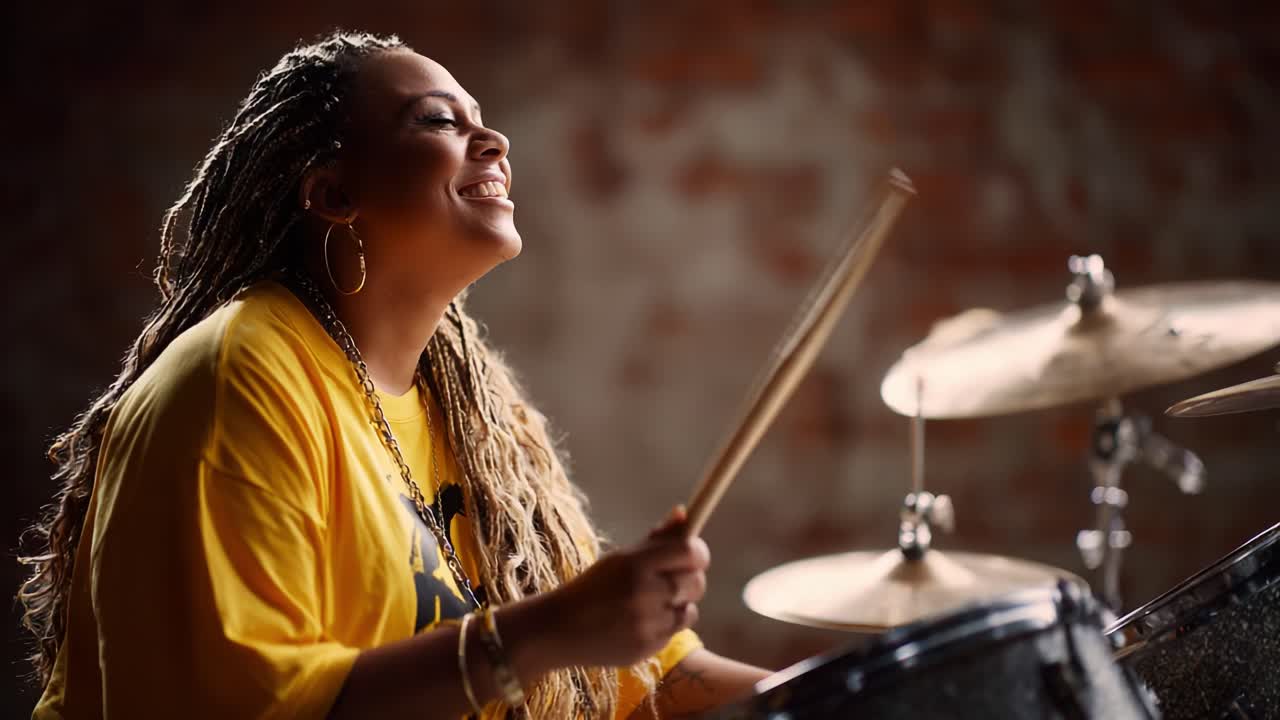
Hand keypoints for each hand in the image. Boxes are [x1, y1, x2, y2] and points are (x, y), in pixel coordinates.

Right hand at [543, 506, 709, 667]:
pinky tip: (641, 623)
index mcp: (635, 564)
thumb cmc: (592, 588)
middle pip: (697, 582)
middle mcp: (643, 593)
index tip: (692, 554)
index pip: (690, 551)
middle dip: (690, 579)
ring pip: (689, 609)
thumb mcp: (620, 559)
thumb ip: (656, 540)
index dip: (698, 552)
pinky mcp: (647, 648)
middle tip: (672, 580)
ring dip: (677, 605)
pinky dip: (664, 626)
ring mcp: (647, 624)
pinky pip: (675, 632)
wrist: (558, 628)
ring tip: (651, 604)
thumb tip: (684, 514)